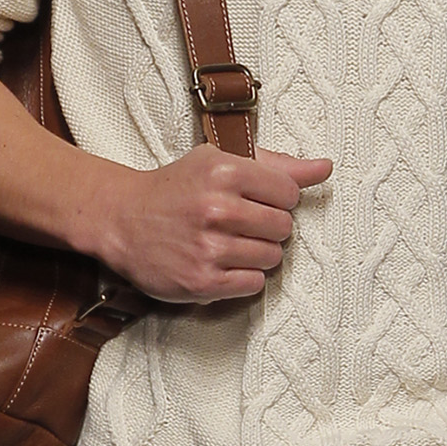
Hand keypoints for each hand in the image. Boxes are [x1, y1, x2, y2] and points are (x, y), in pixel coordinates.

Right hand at [95, 146, 331, 305]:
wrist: (122, 220)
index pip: (289, 192)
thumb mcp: (219, 161)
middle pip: (284, 227)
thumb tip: (325, 167)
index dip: (277, 198)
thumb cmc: (176, 188)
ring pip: (273, 257)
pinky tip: (222, 263)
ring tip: (230, 243)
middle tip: (240, 224)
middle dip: (268, 227)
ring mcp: (209, 248)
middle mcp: (217, 209)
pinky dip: (243, 276)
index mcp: (224, 172)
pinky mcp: (202, 282)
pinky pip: (254, 284)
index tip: (255, 200)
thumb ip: (277, 165)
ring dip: (257, 253)